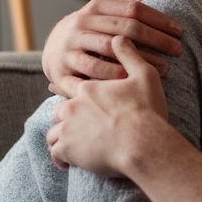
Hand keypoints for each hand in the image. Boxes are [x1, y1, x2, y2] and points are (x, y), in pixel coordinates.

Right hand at [42, 0, 181, 98]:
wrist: (53, 52)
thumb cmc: (93, 32)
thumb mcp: (109, 15)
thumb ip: (136, 3)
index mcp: (97, 7)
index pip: (133, 8)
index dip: (159, 18)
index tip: (180, 31)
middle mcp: (82, 22)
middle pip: (125, 28)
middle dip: (156, 39)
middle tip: (179, 50)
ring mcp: (71, 44)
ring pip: (108, 50)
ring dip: (139, 60)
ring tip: (164, 69)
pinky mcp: (63, 68)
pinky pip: (91, 73)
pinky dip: (113, 77)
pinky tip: (134, 82)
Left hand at [46, 37, 169, 175]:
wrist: (144, 143)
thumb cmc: (147, 111)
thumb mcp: (145, 76)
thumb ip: (130, 55)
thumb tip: (120, 37)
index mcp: (89, 89)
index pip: (70, 86)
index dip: (67, 90)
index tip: (63, 93)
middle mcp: (73, 106)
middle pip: (59, 110)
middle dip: (65, 116)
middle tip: (70, 124)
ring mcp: (69, 128)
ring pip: (54, 133)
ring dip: (60, 138)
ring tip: (69, 145)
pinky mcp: (69, 150)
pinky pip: (55, 154)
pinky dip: (59, 158)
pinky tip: (66, 164)